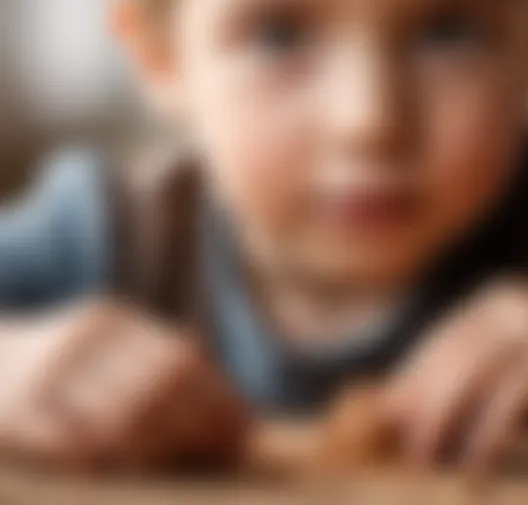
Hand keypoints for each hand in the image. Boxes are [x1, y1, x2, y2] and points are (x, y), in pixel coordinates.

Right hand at [0, 300, 246, 472]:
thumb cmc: (65, 369)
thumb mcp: (108, 349)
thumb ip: (158, 365)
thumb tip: (230, 414)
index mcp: (113, 320)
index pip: (180, 358)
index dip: (217, 398)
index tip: (244, 429)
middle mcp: (84, 338)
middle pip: (157, 386)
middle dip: (200, 425)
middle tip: (227, 451)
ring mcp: (48, 371)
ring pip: (119, 418)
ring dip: (162, 448)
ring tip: (188, 462)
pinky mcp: (15, 409)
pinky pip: (71, 443)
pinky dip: (107, 459)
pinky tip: (127, 469)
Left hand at [383, 282, 527, 472]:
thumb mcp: (517, 357)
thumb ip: (468, 375)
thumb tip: (403, 409)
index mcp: (495, 299)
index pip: (441, 340)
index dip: (413, 379)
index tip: (390, 416)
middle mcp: (512, 307)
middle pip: (452, 358)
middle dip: (423, 407)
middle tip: (409, 450)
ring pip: (473, 378)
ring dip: (442, 424)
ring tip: (426, 460)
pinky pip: (512, 405)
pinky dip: (487, 441)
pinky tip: (474, 470)